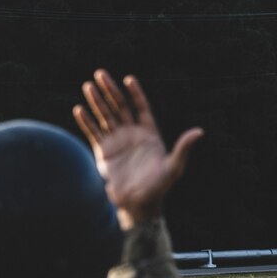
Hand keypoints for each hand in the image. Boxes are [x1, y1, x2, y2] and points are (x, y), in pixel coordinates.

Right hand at [73, 69, 202, 229]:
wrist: (137, 203)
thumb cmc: (158, 187)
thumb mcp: (174, 167)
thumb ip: (183, 148)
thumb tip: (199, 132)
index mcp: (149, 134)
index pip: (141, 108)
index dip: (135, 94)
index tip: (128, 79)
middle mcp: (131, 133)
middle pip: (119, 106)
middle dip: (110, 90)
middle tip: (100, 74)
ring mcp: (116, 141)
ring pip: (105, 116)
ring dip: (96, 101)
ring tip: (87, 86)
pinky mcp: (103, 150)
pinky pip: (93, 132)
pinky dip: (86, 121)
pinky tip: (79, 109)